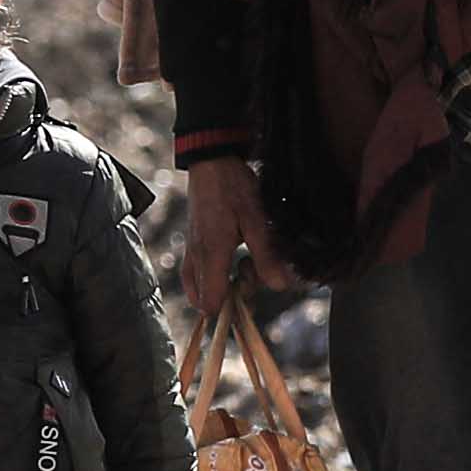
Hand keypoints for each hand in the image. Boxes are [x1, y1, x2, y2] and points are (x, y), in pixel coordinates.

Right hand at [176, 167, 278, 325]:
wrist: (212, 161)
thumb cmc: (234, 187)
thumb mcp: (257, 219)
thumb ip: (266, 255)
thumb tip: (280, 286)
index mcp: (212, 253)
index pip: (210, 302)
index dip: (229, 310)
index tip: (249, 295)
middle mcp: (197, 256)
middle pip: (204, 300)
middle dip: (228, 298)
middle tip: (250, 272)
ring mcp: (190, 250)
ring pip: (197, 288)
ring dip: (218, 287)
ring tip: (241, 265)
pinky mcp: (190, 242)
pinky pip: (192, 273)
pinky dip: (207, 278)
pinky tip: (227, 263)